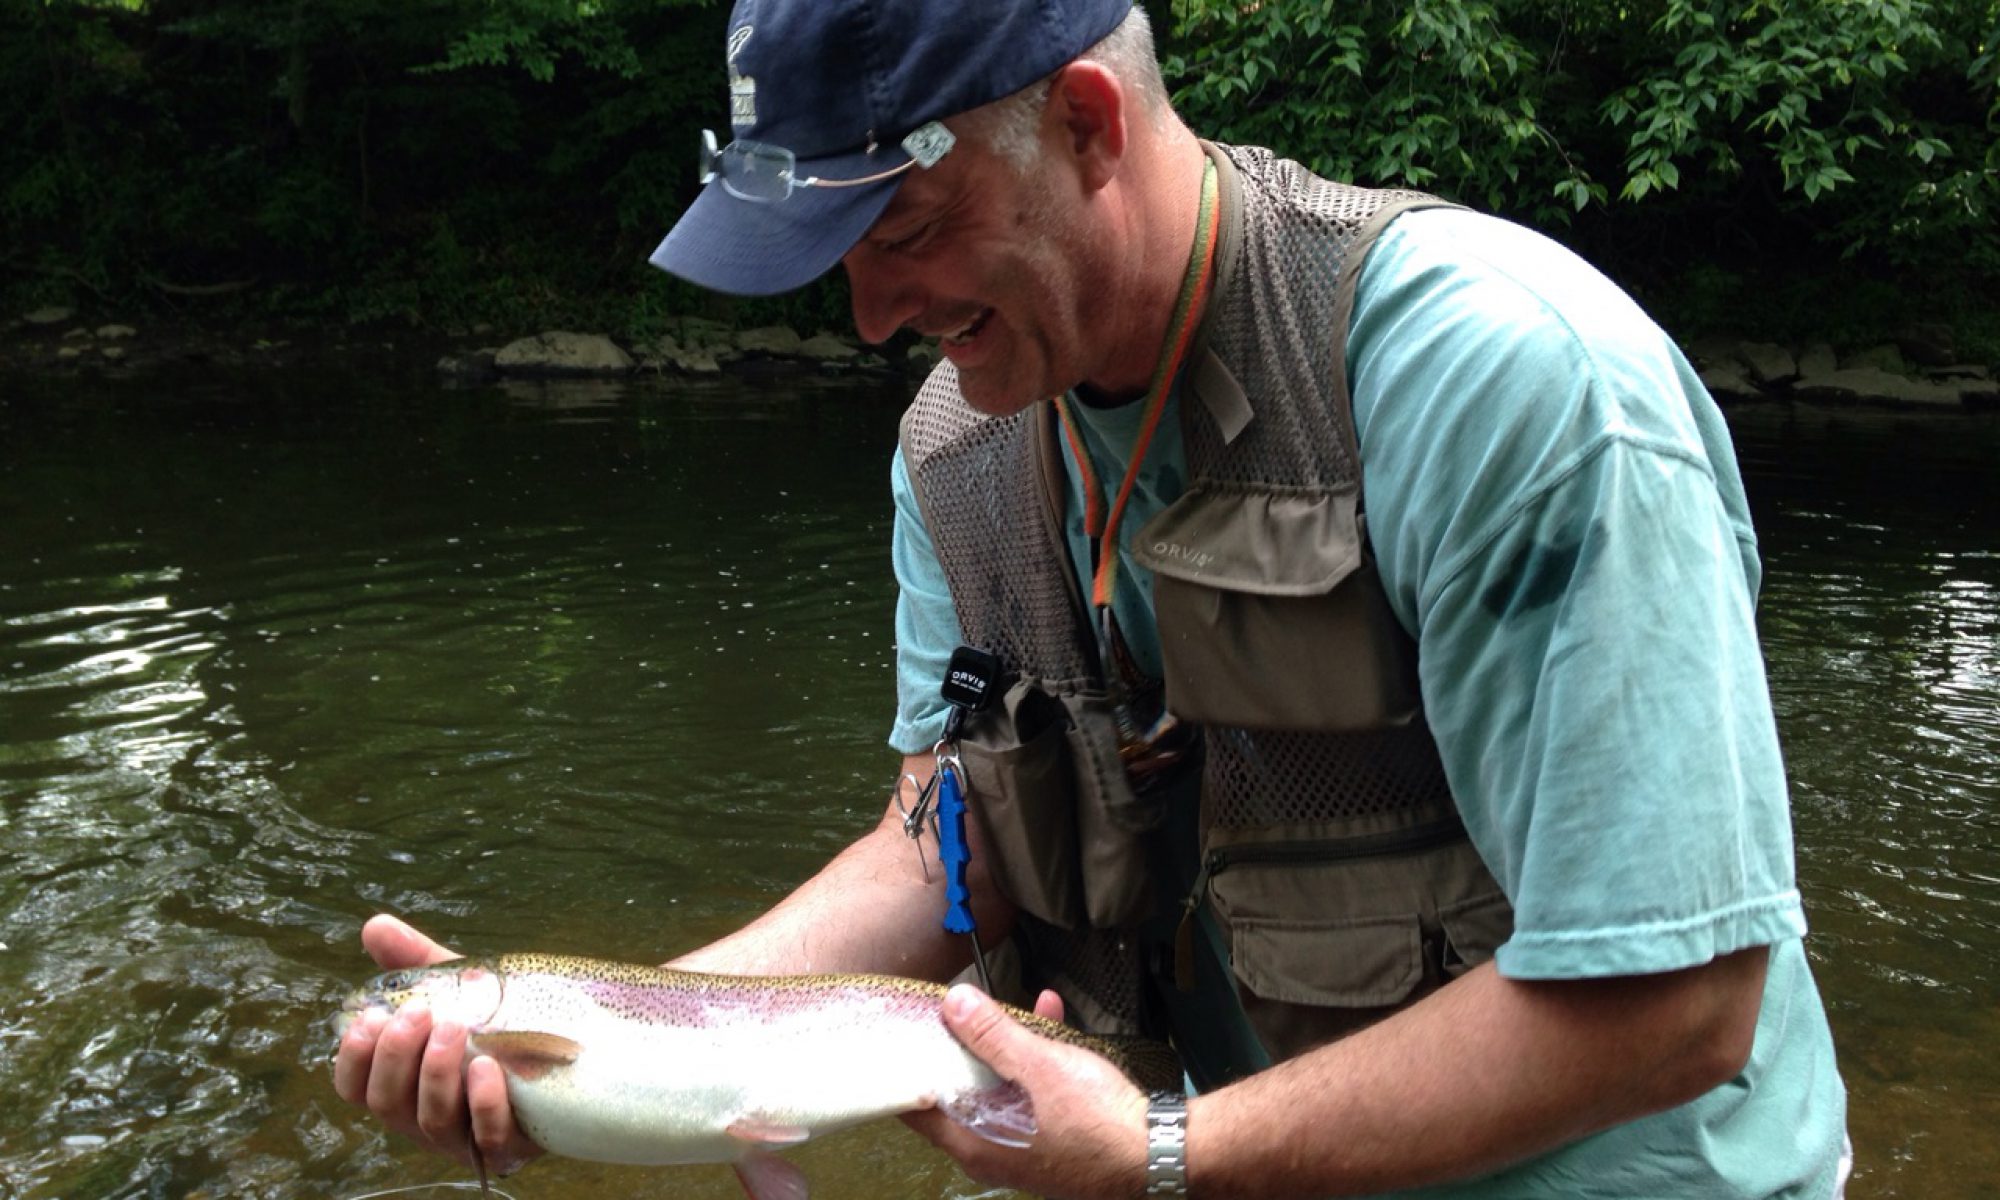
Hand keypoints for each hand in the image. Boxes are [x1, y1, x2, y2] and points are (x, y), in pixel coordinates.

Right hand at [330, 914, 543, 1175]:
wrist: (569, 1057)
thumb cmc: (498, 1024)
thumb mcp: (461, 990)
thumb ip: (418, 962)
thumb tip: (374, 925)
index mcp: (403, 1082)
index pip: (355, 1086)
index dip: (353, 1058)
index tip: (368, 1019)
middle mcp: (423, 1115)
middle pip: (388, 1102)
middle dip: (396, 1056)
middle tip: (417, 1013)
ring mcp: (465, 1135)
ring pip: (432, 1120)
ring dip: (436, 1073)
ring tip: (455, 1028)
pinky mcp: (509, 1144)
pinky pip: (488, 1137)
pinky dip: (483, 1103)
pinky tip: (487, 1069)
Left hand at [903, 986, 1149, 1199]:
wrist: (1156, 1156)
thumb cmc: (1091, 1118)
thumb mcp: (1037, 1066)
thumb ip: (991, 1035)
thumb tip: (951, 1003)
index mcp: (971, 1141)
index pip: (914, 1106)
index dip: (907, 1065)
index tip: (906, 1028)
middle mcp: (987, 1152)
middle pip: (956, 1091)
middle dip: (963, 1045)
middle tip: (961, 1007)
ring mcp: (1018, 1150)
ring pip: (996, 1088)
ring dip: (1006, 1046)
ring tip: (1020, 1005)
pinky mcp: (1049, 1142)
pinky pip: (1027, 1096)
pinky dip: (1034, 1064)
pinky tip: (1053, 1021)